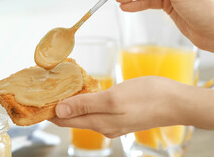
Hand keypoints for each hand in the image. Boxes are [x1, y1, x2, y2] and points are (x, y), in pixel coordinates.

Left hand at [50, 76, 185, 137]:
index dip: (49, 110)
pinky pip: (96, 109)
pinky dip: (86, 100)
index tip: (37, 98)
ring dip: (71, 102)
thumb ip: (84, 105)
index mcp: (99, 122)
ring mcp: (113, 121)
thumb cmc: (148, 97)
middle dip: (58, 105)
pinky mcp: (121, 115)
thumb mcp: (113, 98)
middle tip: (46, 88)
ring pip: (84, 113)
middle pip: (72, 117)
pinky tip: (85, 90)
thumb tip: (58, 111)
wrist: (176, 102)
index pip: (64, 120)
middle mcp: (103, 126)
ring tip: (61, 87)